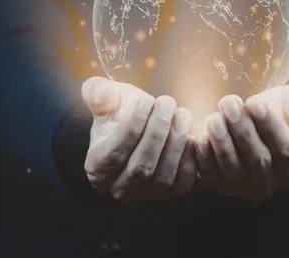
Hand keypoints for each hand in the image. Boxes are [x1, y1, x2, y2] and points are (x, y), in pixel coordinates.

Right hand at [80, 77, 197, 200]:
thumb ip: (98, 93)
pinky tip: (191, 134)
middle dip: (157, 131)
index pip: (114, 152)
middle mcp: (119, 188)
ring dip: (176, 141)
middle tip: (167, 103)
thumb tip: (100, 94)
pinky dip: (190, 158)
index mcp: (97, 168)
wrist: (139, 128)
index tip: (145, 99)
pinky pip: (184, 181)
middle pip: (141, 165)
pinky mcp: (171, 194)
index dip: (132, 125)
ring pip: (163, 175)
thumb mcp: (105, 99)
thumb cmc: (119, 113)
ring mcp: (146, 195)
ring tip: (181, 114)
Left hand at [195, 70, 288, 200]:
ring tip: (213, 117)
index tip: (256, 102)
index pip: (285, 150)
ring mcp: (239, 187)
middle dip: (242, 130)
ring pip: (231, 167)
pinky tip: (197, 135)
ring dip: (221, 141)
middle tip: (228, 103)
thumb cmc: (266, 118)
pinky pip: (207, 172)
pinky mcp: (214, 185)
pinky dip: (203, 154)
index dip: (270, 127)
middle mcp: (268, 184)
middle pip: (257, 159)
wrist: (236, 132)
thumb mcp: (288, 106)